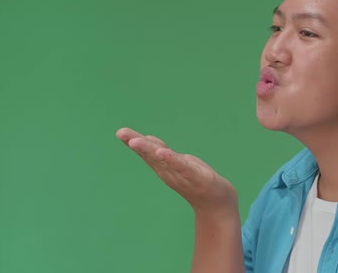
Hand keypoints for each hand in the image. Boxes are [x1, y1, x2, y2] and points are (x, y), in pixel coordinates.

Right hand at [116, 128, 238, 215]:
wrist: (217, 204)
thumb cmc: (198, 182)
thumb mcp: (180, 164)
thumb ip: (165, 154)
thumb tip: (148, 139)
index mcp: (164, 167)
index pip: (147, 152)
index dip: (134, 141)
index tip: (120, 133)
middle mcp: (169, 172)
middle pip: (150, 154)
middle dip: (135, 143)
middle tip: (120, 133)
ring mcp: (181, 175)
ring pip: (161, 159)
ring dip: (148, 149)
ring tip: (134, 141)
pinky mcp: (195, 176)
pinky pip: (181, 166)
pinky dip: (170, 159)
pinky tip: (161, 152)